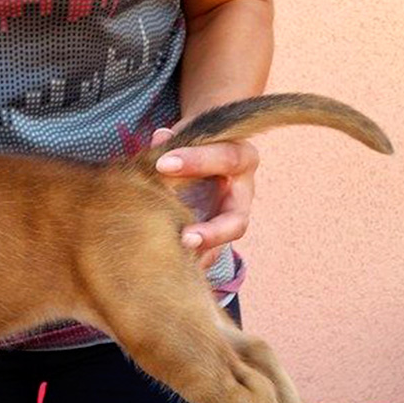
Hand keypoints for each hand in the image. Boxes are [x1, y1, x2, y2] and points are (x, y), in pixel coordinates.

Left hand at [152, 127, 257, 268]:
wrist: (204, 153)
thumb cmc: (196, 142)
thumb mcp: (189, 134)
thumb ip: (176, 138)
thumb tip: (160, 139)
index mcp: (241, 158)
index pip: (225, 159)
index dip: (195, 161)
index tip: (161, 163)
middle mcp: (242, 194)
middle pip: (237, 220)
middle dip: (212, 232)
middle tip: (186, 238)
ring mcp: (231, 220)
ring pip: (221, 249)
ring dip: (200, 256)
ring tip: (177, 261)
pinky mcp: (217, 238)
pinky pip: (209, 256)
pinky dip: (192, 264)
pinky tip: (172, 269)